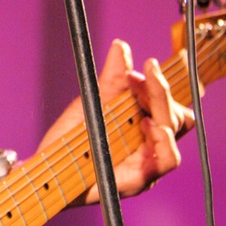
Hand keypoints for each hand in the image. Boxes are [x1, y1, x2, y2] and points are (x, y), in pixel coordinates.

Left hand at [37, 39, 194, 203]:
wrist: (48, 168)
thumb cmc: (72, 138)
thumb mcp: (93, 101)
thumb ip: (112, 78)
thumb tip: (121, 46)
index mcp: (143, 122)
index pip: (169, 100)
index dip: (163, 80)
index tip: (148, 64)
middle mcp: (150, 141)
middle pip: (177, 113)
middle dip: (162, 89)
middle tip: (141, 74)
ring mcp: (148, 160)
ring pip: (176, 130)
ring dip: (164, 106)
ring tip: (146, 93)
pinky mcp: (140, 178)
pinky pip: (166, 159)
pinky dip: (163, 139)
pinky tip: (148, 124)